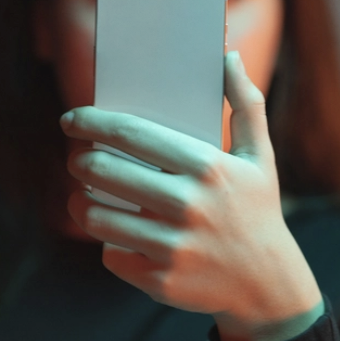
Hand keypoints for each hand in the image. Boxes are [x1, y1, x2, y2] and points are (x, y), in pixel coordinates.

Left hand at [60, 50, 323, 340]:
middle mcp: (188, 206)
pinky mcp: (160, 279)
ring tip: (86, 194)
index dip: (93, 123)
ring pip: (97, 216)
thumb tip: (228, 56)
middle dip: (82, 161)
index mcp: (209, 168)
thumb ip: (246, 103)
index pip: (133, 135)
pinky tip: (119, 233)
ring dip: (83, 201)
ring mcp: (172, 246)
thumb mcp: (259, 155)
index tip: (71, 119)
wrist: (268, 283)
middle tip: (80, 160)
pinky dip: (109, 242)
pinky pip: (110, 254)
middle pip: (104, 172)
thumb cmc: (258, 208)